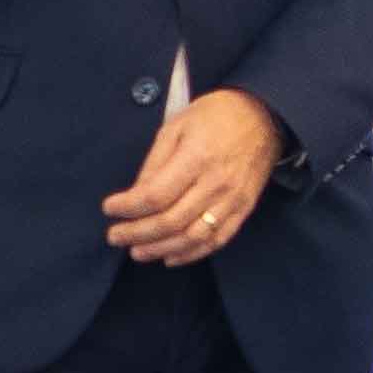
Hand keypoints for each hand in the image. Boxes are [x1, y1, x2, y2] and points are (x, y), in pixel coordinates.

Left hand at [104, 91, 284, 264]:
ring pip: (193, 237)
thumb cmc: (215, 116)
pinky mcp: (243, 209)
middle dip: (137, 233)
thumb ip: (155, 162)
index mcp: (196, 157)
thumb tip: (135, 195)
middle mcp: (216, 183)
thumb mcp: (177, 126)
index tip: (109, 208)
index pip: (155, 195)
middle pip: (171, 221)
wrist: (264, 115)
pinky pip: (217, 240)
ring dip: (161, 249)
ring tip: (137, 251)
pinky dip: (191, 254)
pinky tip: (170, 257)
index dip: (128, 207)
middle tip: (115, 236)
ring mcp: (232, 200)